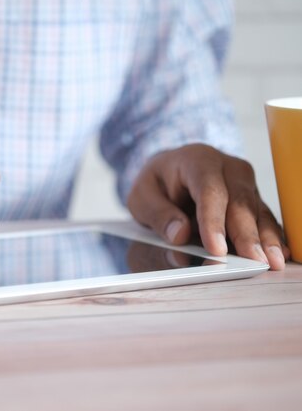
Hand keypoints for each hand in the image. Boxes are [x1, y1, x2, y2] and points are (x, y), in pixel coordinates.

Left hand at [127, 144, 287, 269]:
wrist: (169, 170)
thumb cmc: (157, 183)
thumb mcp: (142, 196)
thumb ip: (158, 214)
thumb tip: (179, 234)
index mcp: (197, 160)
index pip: (209, 191)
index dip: (214, 221)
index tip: (215, 248)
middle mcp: (227, 168)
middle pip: (240, 201)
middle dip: (246, 234)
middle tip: (252, 261)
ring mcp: (243, 183)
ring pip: (258, 211)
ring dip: (266, 238)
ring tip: (273, 262)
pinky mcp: (252, 199)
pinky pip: (264, 218)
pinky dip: (271, 236)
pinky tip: (281, 254)